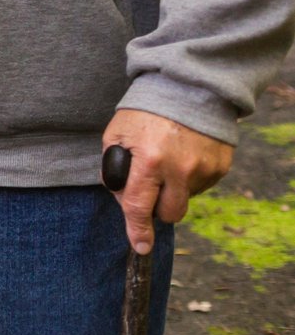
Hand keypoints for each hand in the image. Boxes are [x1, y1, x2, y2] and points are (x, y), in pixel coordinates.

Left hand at [102, 110, 232, 254]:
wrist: (188, 87)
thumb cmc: (145, 110)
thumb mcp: (116, 134)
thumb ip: (114, 169)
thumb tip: (123, 200)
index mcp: (150, 161)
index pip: (140, 207)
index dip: (138, 231)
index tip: (141, 247)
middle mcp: (180, 169)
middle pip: (169, 213)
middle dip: (156, 207)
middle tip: (149, 184)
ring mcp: (204, 169)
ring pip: (186, 200)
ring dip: (173, 190)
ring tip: (166, 159)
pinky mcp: (221, 167)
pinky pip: (201, 187)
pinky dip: (189, 178)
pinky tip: (183, 155)